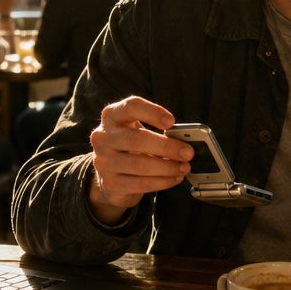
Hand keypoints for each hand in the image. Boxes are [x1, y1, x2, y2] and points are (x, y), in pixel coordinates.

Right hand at [87, 96, 191, 223]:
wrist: (111, 173)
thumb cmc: (132, 145)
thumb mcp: (139, 130)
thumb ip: (158, 130)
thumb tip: (185, 141)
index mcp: (112, 115)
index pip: (131, 106)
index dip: (152, 112)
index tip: (172, 122)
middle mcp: (103, 136)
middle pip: (137, 139)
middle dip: (167, 147)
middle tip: (188, 152)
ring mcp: (103, 160)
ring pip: (139, 164)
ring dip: (167, 167)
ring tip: (184, 167)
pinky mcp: (109, 182)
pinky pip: (139, 183)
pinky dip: (161, 182)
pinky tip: (174, 178)